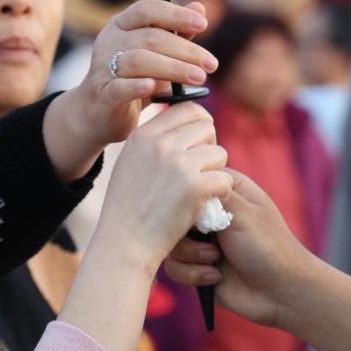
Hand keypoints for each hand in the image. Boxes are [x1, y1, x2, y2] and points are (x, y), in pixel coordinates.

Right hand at [47, 0, 217, 170]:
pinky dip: (136, 86)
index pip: (147, 10)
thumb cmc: (132, 77)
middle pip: (149, 38)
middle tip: (212, 64)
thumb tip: (199, 7)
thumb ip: (175, 31)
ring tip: (200, 78)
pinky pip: (119, 87)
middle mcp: (109, 41)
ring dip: (173, 68)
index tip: (204, 25)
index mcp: (121, 25)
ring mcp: (102, 67)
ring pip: (138, 60)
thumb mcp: (154, 53)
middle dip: (185, 50)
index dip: (176, 14)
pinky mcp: (102, 94)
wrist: (99, 112)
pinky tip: (154, 88)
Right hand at [95, 101, 232, 269]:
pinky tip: (203, 206)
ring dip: (215, 173)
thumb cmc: (128, 208)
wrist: (125, 243)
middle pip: (207, 127)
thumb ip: (154, 142)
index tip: (197, 146)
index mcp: (144, 134)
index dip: (199, 125)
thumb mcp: (131, 162)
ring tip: (198, 192)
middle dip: (209, 148)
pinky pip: (225, 179)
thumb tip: (182, 123)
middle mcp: (160, 143)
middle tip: (201, 172)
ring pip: (220, 153)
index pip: (187, 108)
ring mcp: (178, 164)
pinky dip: (219, 195)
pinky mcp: (195, 187)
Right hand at [163, 173, 314, 327]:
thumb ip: (209, 194)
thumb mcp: (241, 212)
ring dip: (192, 254)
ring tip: (215, 259)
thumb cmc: (268, 246)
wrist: (281, 293)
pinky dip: (193, 273)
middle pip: (172, 212)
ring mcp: (201, 240)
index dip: (183, 192)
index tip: (190, 206)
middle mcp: (209, 213)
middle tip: (205, 237)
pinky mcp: (196, 265)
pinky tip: (216, 276)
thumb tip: (181, 185)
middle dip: (183, 230)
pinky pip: (174, 266)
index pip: (189, 178)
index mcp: (223, 190)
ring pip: (170, 241)